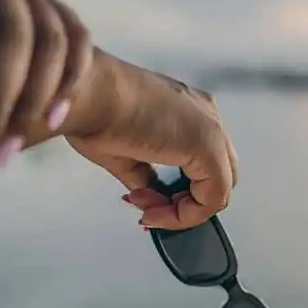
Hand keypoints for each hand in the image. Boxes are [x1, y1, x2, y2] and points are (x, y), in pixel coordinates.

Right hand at [66, 55, 239, 230]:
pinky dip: (185, 215)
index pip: (202, 167)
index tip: (145, 202)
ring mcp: (211, 130)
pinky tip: (155, 211)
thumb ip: (147, 176)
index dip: (177, 196)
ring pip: (218, 192)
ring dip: (181, 212)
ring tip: (146, 209)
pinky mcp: (208, 145)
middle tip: (149, 210)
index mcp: (189, 113)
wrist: (89, 92)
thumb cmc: (96, 109)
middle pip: (216, 180)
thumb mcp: (125, 153)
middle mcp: (206, 117)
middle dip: (182, 204)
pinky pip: (214, 198)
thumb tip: (150, 194)